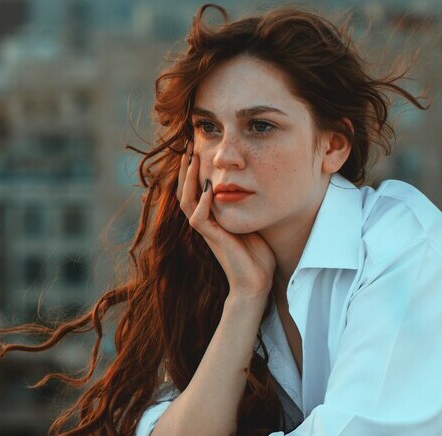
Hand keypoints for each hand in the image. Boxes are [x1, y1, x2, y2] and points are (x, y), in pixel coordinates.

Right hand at [177, 143, 277, 300]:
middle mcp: (205, 222)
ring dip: (188, 180)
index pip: (195, 189)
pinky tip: (208, 187)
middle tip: (188, 146)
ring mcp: (207, 231)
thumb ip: (246, 205)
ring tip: (192, 160)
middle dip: (186, 169)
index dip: (193, 170)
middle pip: (185, 191)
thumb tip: (254, 183)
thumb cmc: (257, 255)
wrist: (256, 283)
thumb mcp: (252, 221)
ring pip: (186, 201)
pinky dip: (202, 203)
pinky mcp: (212, 240)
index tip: (197, 148)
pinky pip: (199, 218)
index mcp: (212, 217)